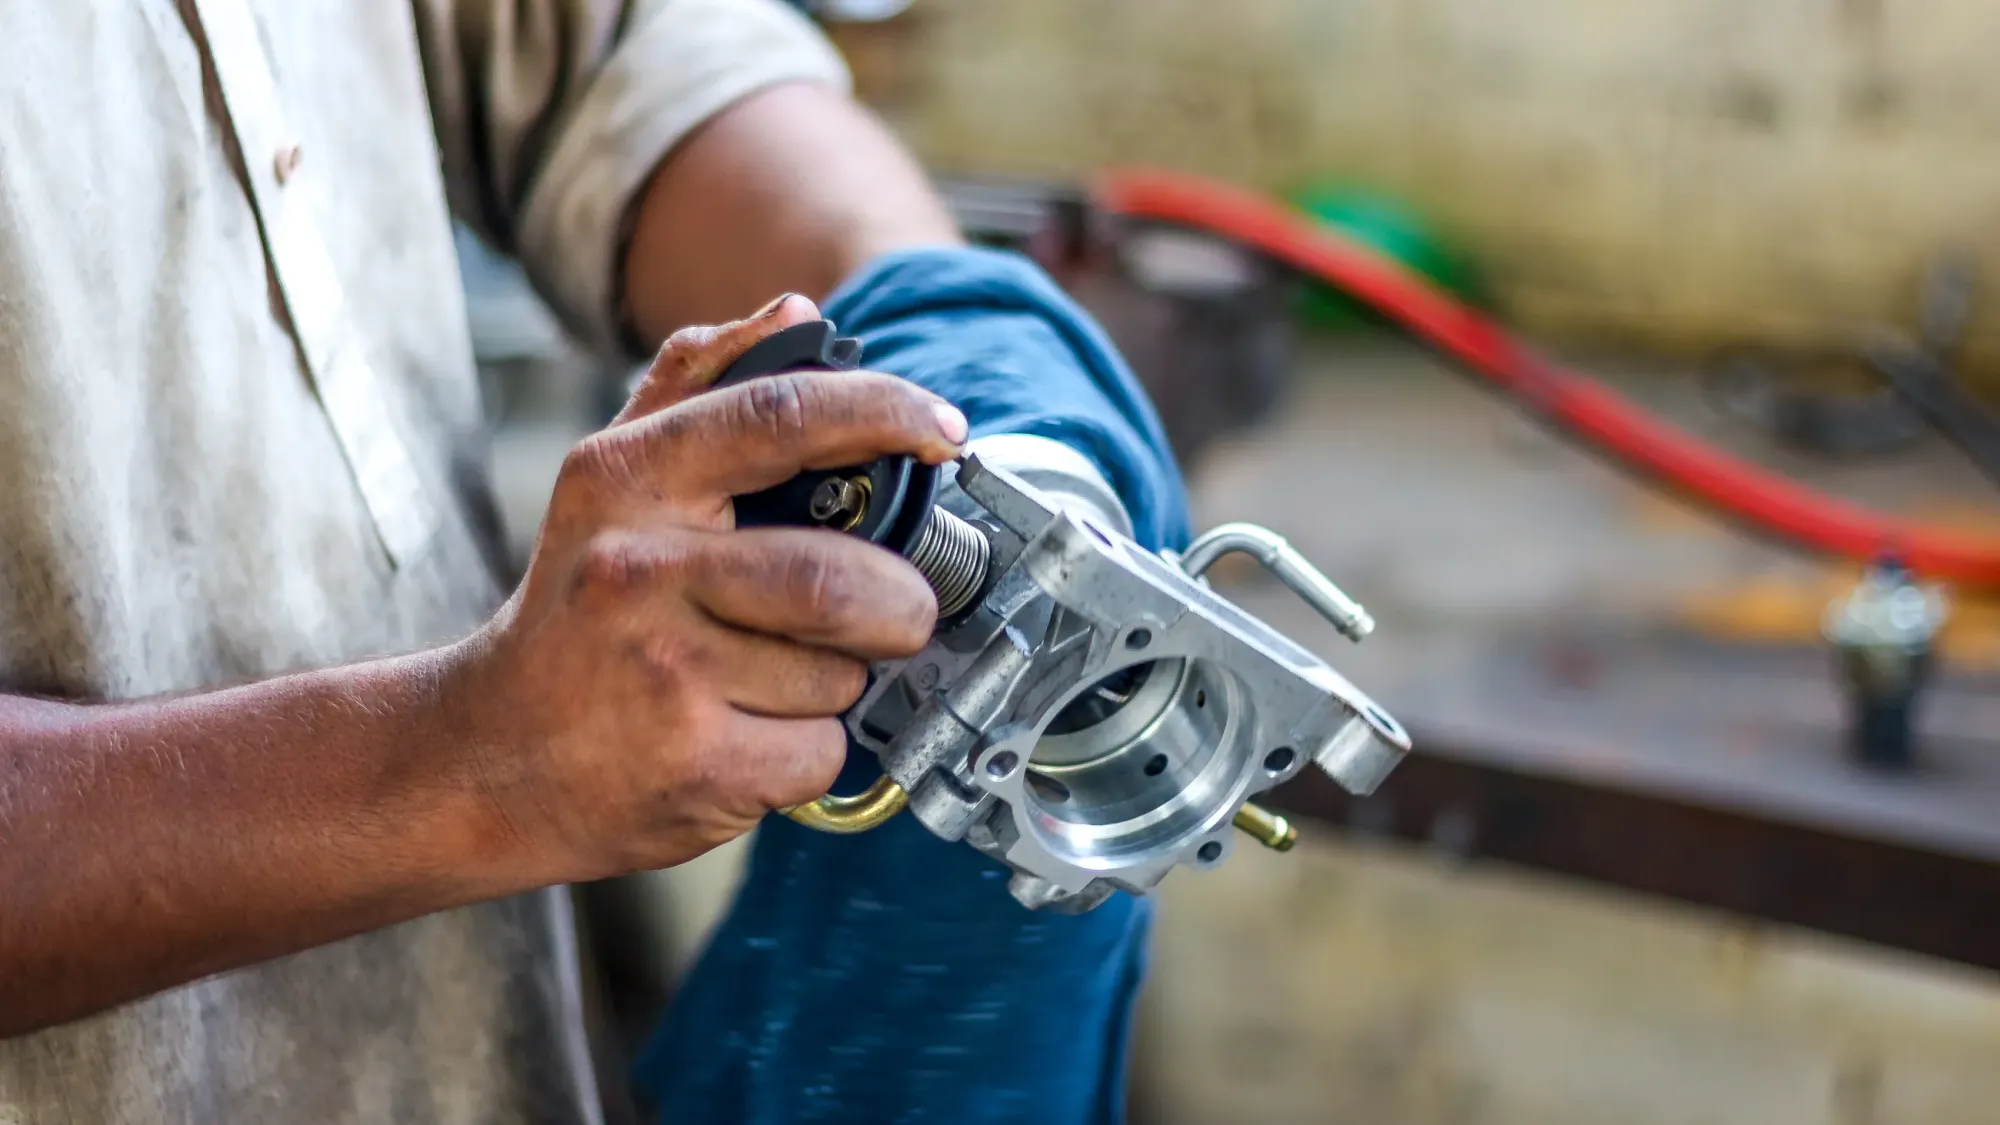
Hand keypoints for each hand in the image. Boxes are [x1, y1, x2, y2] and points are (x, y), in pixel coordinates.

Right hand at [450, 295, 967, 879]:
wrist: (489, 761)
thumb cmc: (574, 614)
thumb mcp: (609, 485)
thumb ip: (698, 385)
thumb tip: (794, 311)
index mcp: (627, 481)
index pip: (781, 417)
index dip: (884, 412)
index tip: (947, 431)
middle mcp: (637, 571)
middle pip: (839, 579)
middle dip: (897, 605)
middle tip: (892, 614)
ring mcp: (663, 675)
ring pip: (837, 673)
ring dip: (839, 682)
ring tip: (777, 680)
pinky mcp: (694, 768)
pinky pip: (820, 752)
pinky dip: (813, 751)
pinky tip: (752, 739)